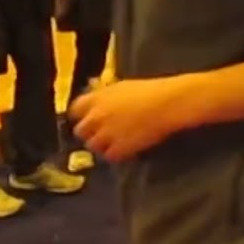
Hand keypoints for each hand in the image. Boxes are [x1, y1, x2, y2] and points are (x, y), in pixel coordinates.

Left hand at [69, 76, 196, 161]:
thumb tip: (97, 101)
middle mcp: (96, 116)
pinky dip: (116, 154)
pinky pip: (109, 156)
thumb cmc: (151, 90)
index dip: (81, 115)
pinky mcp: (119, 148)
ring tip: (115, 142)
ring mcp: (106, 133)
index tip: (88, 118)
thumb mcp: (123, 87)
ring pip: (92, 146)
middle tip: (102, 132)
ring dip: (102, 144)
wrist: (169, 103)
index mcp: (96, 98)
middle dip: (90, 132)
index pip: (74, 110)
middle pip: (80, 130)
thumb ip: (106, 96)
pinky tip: (126, 149)